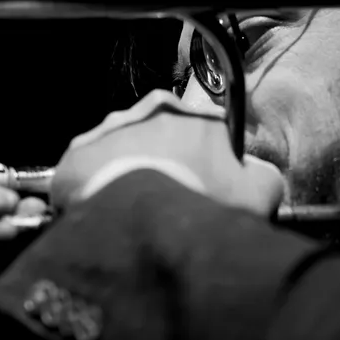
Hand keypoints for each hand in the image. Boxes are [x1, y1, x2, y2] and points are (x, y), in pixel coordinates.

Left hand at [50, 89, 284, 216]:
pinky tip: (110, 218)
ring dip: (129, 177)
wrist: (141, 227)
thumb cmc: (200, 206)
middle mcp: (147, 112)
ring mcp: (107, 132)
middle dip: (166, 167)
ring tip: (138, 216)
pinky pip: (88, 173)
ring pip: (122, 154)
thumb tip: (259, 174)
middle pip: (161, 140)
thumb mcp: (258, 195)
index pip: (206, 132)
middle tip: (171, 206)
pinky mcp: (75, 157)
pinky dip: (96, 192)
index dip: (209, 164)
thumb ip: (264, 177)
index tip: (206, 190)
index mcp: (194, 115)